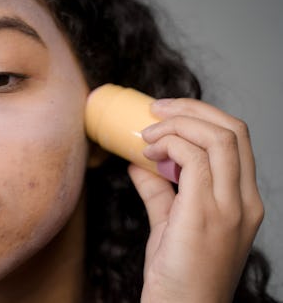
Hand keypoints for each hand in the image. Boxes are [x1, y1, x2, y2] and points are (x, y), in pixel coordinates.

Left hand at [128, 98, 263, 302]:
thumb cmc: (178, 273)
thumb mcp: (170, 223)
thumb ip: (159, 190)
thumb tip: (138, 163)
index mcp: (242, 199)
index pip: (235, 138)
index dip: (201, 116)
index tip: (165, 113)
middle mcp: (244, 200)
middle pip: (232, 128)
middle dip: (191, 108)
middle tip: (155, 110)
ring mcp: (230, 207)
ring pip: (219, 136)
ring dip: (177, 124)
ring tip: (147, 134)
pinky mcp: (208, 214)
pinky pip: (196, 159)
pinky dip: (170, 145)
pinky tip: (147, 154)